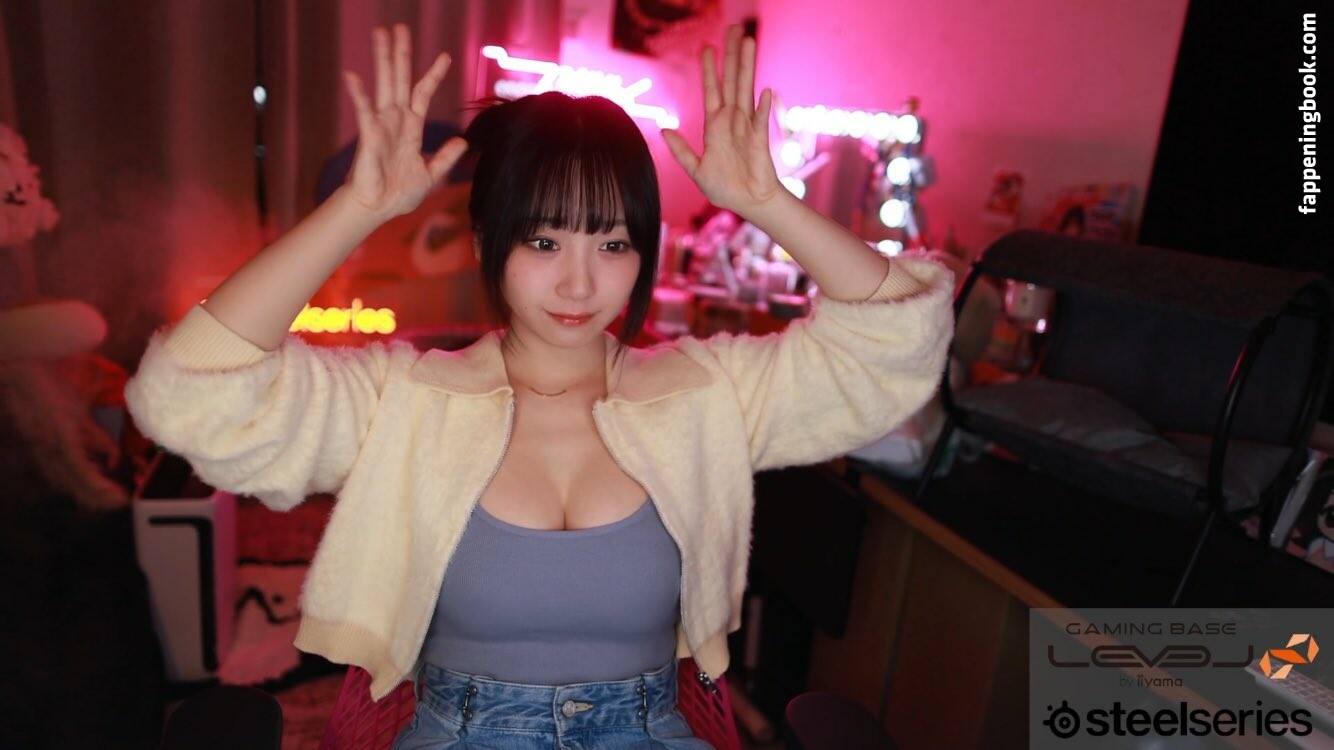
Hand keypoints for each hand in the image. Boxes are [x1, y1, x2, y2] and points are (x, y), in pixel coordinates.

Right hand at [341, 24, 467, 220]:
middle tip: (399, 27)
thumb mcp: (431, 175)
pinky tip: (352, 74)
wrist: (379, 210)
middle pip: (400, 79)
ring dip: (382, 59)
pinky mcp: (369, 137)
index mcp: (411, 128)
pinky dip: (358, 93)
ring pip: (383, 85)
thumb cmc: (400, 194)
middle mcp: (395, 121)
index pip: (423, 94)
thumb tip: (463, 142)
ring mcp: (381, 126)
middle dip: (400, 54)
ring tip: (380, 34)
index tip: (444, 56)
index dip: (433, 75)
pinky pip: (364, 112)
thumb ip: (445, 157)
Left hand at [662, 26, 781, 215]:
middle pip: (731, 81)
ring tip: (749, 42)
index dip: (709, 69)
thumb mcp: (696, 170)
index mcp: (716, 126)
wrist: (749, 204)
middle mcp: (732, 121)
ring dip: (747, 67)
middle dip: (732, 56)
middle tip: (734, 29)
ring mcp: (747, 127)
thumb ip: (681, 151)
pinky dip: (763, 107)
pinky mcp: (759, 141)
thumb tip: (664, 129)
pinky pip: (761, 121)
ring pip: (746, 90)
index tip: (707, 47)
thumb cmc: (725, 188)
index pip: (712, 90)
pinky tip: (766, 91)